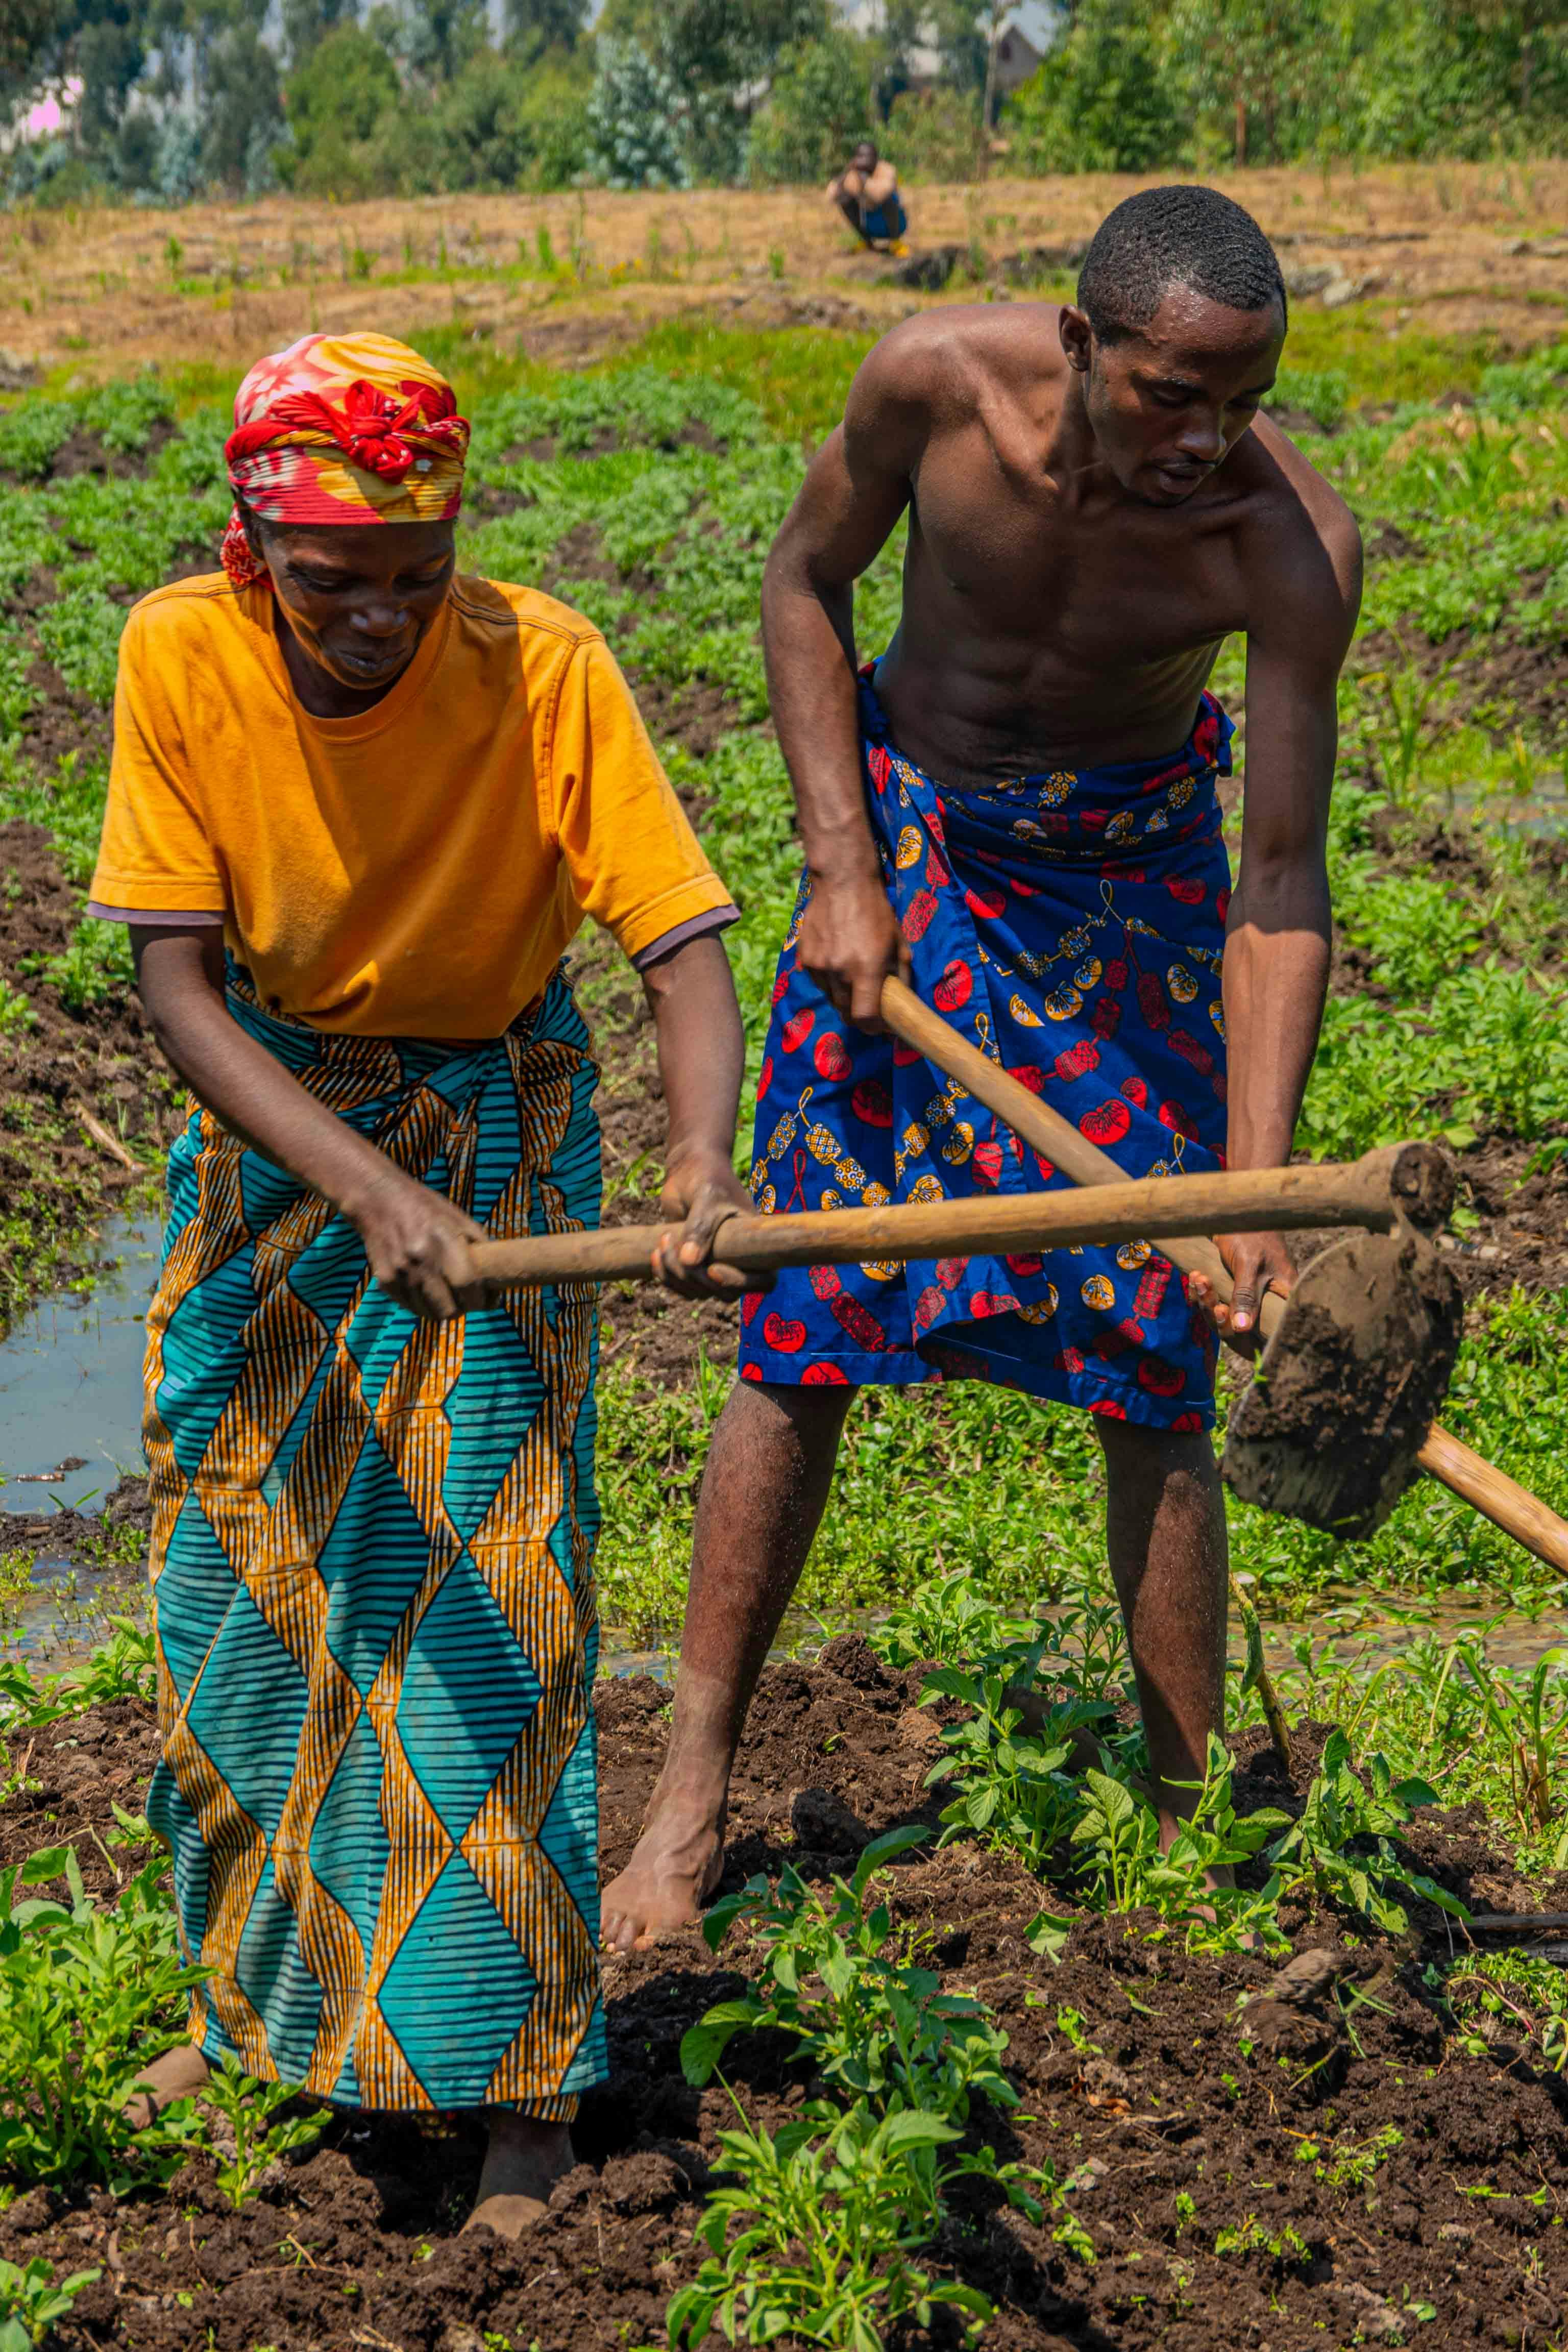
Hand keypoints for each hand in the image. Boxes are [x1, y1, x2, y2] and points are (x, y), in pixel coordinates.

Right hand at [346, 1165, 492, 1320]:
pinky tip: (428, 1289)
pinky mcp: (385, 1281)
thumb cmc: (425, 1208)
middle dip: (464, 1309)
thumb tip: (496, 1276)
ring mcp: (400, 1273)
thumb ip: (478, 1246)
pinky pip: (411, 1307)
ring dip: (443, 1309)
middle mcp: (420, 1260)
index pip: (467, 1286)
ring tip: (449, 1295)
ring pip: (429, 1313)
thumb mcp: (458, 1219)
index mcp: (443, 1242)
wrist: (379, 1200)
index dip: (483, 1300)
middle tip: (469, 1300)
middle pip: (448, 1310)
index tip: (491, 1300)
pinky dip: (423, 1304)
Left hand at [650, 1149, 762, 1298]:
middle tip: (672, 1241)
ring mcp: (715, 1265)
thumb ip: (700, 1228)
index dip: (740, 1283)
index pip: (764, 1281)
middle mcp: (739, 1261)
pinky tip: (656, 1252)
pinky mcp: (692, 1266)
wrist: (689, 1170)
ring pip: (699, 1292)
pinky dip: (665, 1275)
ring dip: (674, 1274)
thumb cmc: (708, 1178)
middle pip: (724, 1293)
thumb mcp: (708, 1198)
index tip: (712, 1269)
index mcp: (756, 1245)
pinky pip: (681, 1286)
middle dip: (695, 1276)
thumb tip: (690, 1262)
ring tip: (663, 1239)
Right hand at [797, 866, 909, 1030]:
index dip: (874, 1028)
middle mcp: (839, 971)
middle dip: (860, 1015)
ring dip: (844, 998)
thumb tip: (903, 1002)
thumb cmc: (877, 911)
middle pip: (846, 1012)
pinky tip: (838, 964)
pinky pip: (819, 982)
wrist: (843, 882)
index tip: (882, 1026)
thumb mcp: (899, 943)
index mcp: (866, 969)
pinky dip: (830, 982)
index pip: (864, 1017)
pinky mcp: (804, 958)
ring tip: (854, 981)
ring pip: (831, 998)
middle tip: (870, 1007)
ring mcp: (818, 965)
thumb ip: (900, 976)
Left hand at [1189, 1230, 1295, 1356]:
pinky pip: (1217, 1303)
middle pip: (1244, 1330)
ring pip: (1227, 1317)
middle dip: (1219, 1316)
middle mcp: (1270, 1301)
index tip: (1224, 1313)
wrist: (1234, 1209)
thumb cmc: (1250, 1231)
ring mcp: (1252, 1297)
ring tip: (1199, 1279)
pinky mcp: (1234, 1291)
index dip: (1250, 1335)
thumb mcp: (1248, 1263)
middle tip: (1208, 1292)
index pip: (1273, 1330)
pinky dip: (1203, 1294)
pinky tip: (1196, 1276)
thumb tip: (1243, 1328)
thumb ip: (1247, 1295)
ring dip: (1207, 1301)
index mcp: (1285, 1296)